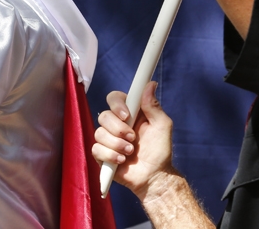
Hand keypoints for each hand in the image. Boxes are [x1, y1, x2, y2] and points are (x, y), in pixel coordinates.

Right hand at [91, 82, 175, 199]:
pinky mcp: (101, 154)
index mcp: (129, 113)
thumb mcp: (162, 125)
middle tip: (133, 139)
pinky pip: (96, 149)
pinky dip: (110, 155)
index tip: (127, 115)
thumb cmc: (160, 150)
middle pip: (103, 116)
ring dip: (117, 144)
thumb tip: (150, 84)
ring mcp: (107, 139)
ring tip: (130, 152)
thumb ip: (153, 106)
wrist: (154, 176)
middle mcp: (116, 123)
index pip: (114, 98)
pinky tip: (121, 161)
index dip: (117, 105)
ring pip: (99, 133)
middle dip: (119, 129)